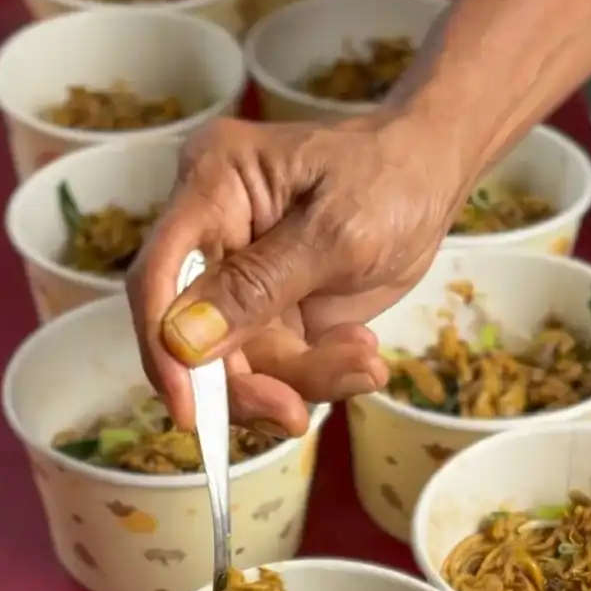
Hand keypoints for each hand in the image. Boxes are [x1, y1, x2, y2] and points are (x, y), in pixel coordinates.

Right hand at [127, 110, 461, 435]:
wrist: (432, 178)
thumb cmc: (389, 175)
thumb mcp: (335, 230)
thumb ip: (259, 287)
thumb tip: (185, 342)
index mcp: (211, 186)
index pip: (158, 274)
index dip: (163, 346)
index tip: (187, 410)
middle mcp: (211, 235)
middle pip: (193, 337)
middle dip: (246, 384)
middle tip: (294, 415)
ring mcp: (238, 281)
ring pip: (240, 364)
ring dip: (300, 379)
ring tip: (365, 363)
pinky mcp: (268, 314)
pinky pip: (277, 368)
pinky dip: (318, 376)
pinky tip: (362, 354)